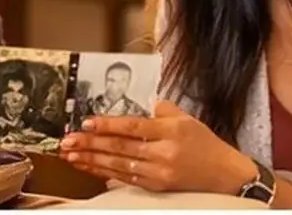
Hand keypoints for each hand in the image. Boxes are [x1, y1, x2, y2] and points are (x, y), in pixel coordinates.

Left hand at [58, 101, 256, 193]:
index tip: (87, 123)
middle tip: (68, 141)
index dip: (108, 125)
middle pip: (121, 148)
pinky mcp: (156, 186)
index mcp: (170, 131)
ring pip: (118, 165)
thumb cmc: (204, 143)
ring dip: (92, 160)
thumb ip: (160, 109)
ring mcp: (159, 172)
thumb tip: (136, 104)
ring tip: (71, 156)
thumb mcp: (186, 118)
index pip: (133, 126)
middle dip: (90, 144)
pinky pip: (125, 178)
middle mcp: (164, 152)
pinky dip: (105, 173)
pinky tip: (90, 168)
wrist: (224, 174)